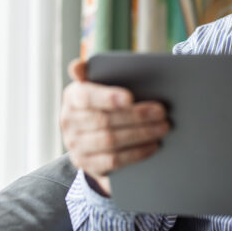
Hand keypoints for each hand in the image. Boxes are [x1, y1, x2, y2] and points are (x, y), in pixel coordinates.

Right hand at [59, 58, 169, 195]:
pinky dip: (136, 153)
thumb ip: (95, 73)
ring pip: (110, 141)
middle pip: (104, 120)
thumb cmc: (104, 104)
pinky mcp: (86, 164)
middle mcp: (69, 121)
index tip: (130, 97)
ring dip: (140, 134)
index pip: (87, 96)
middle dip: (136, 116)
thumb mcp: (100, 86)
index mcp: (72, 96)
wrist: (92, 137)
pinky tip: (153, 145)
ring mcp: (75, 145)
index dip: (108, 97)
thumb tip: (76, 66)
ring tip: (162, 128)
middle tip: (161, 112)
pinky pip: (113, 161)